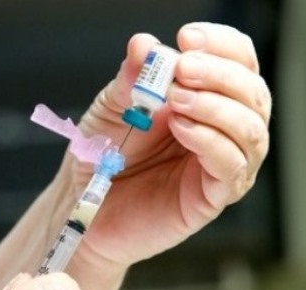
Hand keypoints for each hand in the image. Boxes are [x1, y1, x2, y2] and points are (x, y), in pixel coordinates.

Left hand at [68, 22, 270, 266]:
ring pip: (251, 129)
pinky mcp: (211, 196)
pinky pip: (232, 166)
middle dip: (220, 74)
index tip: (187, 38)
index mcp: (202, 101)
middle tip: (183, 70)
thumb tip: (144, 45)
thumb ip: (131, 79)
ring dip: (217, 107)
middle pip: (253, 93)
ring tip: (176, 100)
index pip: (237, 64)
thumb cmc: (102, 153)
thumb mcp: (113, 107)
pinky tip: (182, 128)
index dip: (221, 46)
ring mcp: (218, 164)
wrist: (87, 200)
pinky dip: (211, 141)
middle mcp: (219, 130)